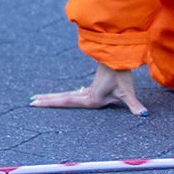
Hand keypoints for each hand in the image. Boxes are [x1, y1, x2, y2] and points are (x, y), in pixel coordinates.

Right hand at [31, 64, 148, 115]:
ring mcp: (90, 90)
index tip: (34, 103)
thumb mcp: (128, 92)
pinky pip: (77, 93)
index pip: (66, 101)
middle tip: (30, 102)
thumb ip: (134, 105)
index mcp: (91, 98)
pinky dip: (69, 95)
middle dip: (47, 101)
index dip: (50, 103)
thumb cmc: (123, 76)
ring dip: (55, 97)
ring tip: (40, 98)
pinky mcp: (95, 86)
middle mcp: (88, 94)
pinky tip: (70, 95)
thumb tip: (143, 114)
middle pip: (63, 98)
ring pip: (68, 94)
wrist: (121, 60)